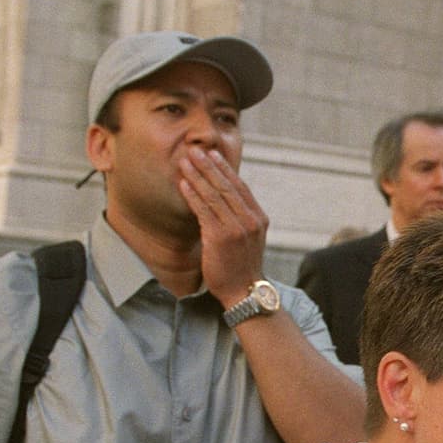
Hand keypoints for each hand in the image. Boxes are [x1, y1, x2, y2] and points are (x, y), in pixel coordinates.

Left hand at [177, 147, 267, 305]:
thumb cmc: (242, 267)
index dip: (225, 169)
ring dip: (197, 176)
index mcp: (259, 219)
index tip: (213, 155)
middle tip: (195, 150)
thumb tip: (225, 201)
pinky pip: (203, 210)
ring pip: (214, 195)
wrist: (244, 292)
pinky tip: (183, 184)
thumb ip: (241, 219)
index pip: (241, 187)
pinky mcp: (220, 237)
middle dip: (209, 166)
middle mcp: (250, 221)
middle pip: (227, 186)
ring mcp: (236, 228)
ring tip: (185, 162)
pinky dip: (192, 195)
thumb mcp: (250, 239)